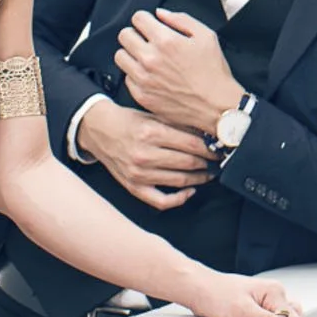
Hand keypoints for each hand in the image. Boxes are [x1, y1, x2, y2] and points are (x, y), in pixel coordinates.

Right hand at [75, 102, 215, 209]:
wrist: (98, 130)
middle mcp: (144, 154)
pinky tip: (189, 191)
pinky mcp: (134, 186)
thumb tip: (205, 137)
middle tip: (216, 161)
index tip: (218, 149)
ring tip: (207, 173)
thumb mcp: (151, 116)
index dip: (209, 149)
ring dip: (199, 178)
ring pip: (180, 181)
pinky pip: (162, 201)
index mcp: (150, 133)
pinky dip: (180, 199)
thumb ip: (176, 126)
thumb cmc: (126, 122)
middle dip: (207, 162)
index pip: (191, 145)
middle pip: (188, 163)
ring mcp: (139, 173)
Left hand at [114, 10, 243, 134]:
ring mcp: (144, 78)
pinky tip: (150, 76)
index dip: (145, 19)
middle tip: (147, 41)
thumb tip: (159, 13)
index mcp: (165, 41)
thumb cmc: (215, 72)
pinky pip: (126, 78)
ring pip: (120, 55)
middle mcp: (150, 58)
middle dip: (136, 34)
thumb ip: (181, 19)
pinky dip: (135, 75)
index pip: (137, 18)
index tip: (150, 26)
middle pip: (124, 35)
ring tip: (145, 58)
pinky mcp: (142, 96)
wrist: (219, 107)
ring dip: (131, 54)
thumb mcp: (206, 36)